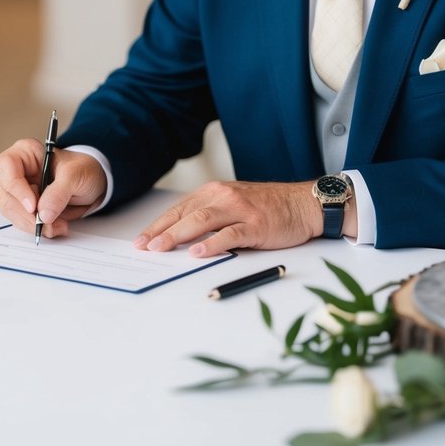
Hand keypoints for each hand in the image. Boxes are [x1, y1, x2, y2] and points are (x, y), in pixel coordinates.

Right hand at [0, 140, 107, 238]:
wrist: (91, 183)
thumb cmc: (82, 169)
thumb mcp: (76, 174)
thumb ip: (59, 192)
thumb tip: (43, 214)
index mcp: (25, 152)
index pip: (7, 165)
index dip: (17, 188)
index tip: (33, 207)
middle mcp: (16, 170)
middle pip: (6, 193)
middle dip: (27, 214)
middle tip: (48, 223)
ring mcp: (17, 190)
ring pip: (10, 211)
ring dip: (32, 224)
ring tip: (57, 225)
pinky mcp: (22, 206)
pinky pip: (20, 221)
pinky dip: (36, 228)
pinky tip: (53, 226)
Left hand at [133, 180, 325, 257]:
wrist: (303, 204)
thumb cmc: (268, 208)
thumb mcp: (233, 205)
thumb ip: (210, 217)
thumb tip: (180, 239)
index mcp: (214, 193)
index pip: (178, 210)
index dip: (157, 225)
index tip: (141, 240)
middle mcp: (223, 197)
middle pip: (185, 214)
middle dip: (161, 232)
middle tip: (144, 247)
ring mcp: (240, 209)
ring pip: (202, 221)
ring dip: (178, 235)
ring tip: (162, 248)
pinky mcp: (255, 224)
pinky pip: (230, 234)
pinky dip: (212, 244)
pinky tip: (198, 252)